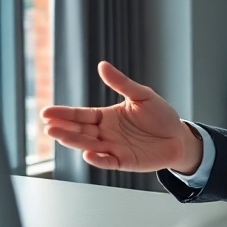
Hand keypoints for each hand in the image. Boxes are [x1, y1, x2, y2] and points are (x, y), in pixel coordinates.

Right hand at [40, 61, 202, 172]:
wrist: (179, 136)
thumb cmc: (160, 115)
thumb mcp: (141, 94)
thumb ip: (121, 83)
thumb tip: (102, 65)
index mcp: (106, 116)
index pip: (81, 115)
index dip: (64, 113)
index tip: (46, 112)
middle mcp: (106, 133)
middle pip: (80, 131)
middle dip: (63, 128)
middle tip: (47, 126)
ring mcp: (113, 148)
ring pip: (89, 145)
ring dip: (73, 142)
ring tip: (58, 136)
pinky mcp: (124, 161)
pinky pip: (107, 161)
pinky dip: (97, 159)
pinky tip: (87, 153)